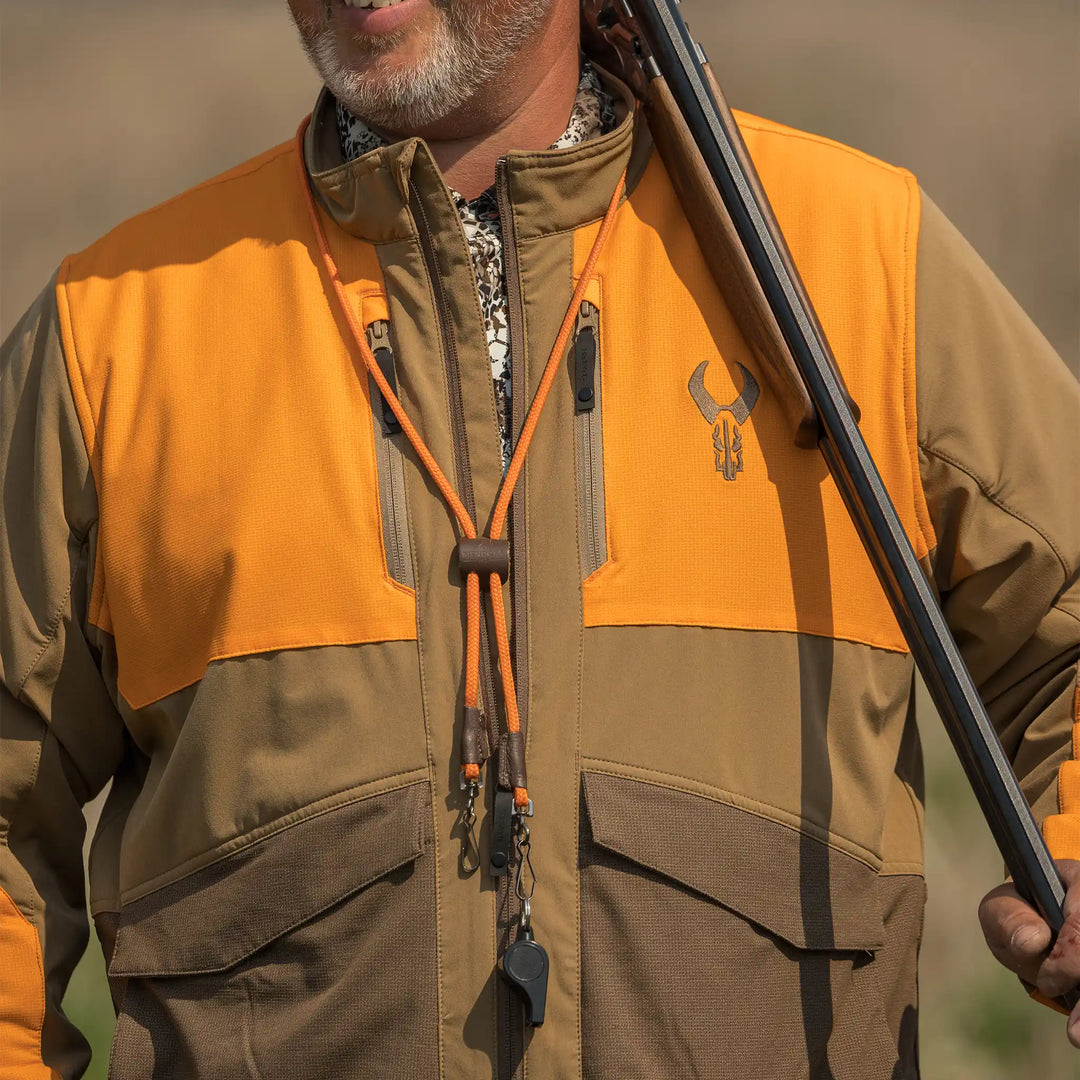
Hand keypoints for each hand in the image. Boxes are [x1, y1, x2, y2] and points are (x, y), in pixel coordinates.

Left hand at [978, 859, 1079, 1047]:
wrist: (1040, 929)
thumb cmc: (1019, 916)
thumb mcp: (1001, 912)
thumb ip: (1008, 917)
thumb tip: (1034, 939)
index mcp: (1076, 881)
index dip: (1071, 954)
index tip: (1048, 982)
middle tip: (1073, 1032)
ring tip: (1077, 1037)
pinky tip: (1079, 1033)